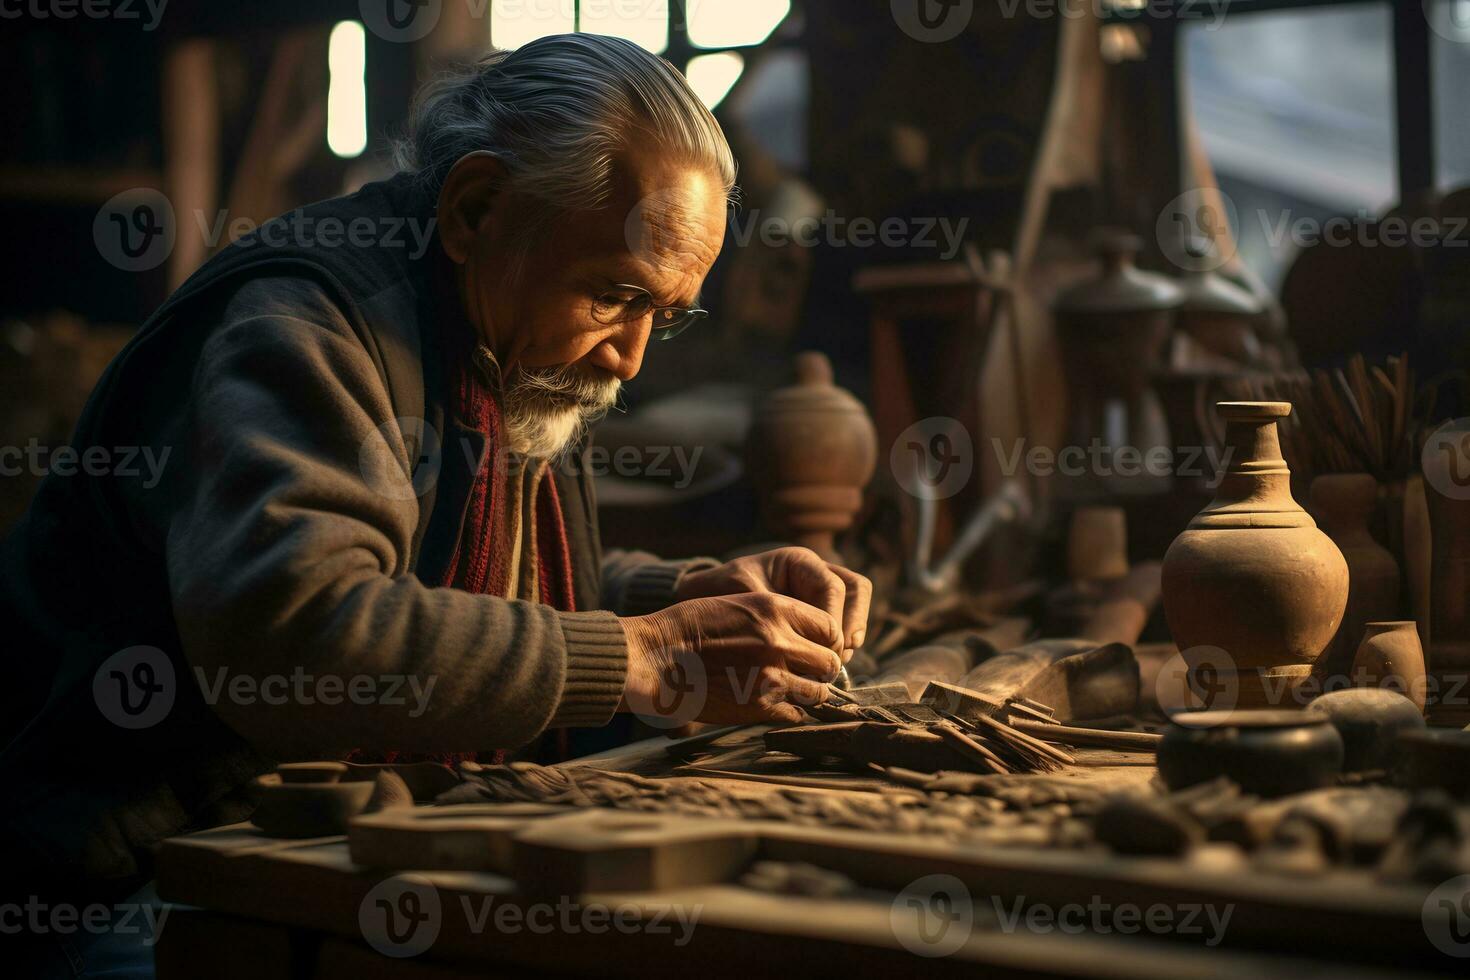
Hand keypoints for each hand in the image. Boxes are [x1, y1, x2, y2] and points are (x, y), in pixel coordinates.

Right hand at [620, 592, 842, 724]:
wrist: (655, 656)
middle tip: (807, 672)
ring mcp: (772, 676)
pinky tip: (775, 704)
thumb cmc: (689, 627)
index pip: (830, 627)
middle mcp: (780, 641)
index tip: (817, 648)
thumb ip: (777, 617)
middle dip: (822, 669)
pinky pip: (797, 715)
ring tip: (792, 689)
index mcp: (776, 609)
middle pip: (830, 662)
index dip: (827, 640)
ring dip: (809, 693)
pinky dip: (792, 713)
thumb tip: (806, 636)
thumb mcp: (738, 603)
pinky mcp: (759, 706)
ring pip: (819, 693)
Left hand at [674, 547, 872, 655]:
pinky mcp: (818, 616)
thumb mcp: (742, 599)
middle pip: (857, 590)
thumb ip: (773, 614)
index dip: (836, 619)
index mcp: (799, 562)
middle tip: (841, 657)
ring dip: (852, 635)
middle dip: (853, 624)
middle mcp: (816, 573)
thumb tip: (799, 642)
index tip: (828, 648)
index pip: (833, 587)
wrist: (704, 607)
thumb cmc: (720, 597)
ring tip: (839, 663)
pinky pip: (842, 626)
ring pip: (856, 606)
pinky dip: (839, 645)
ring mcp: (820, 593)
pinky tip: (828, 666)